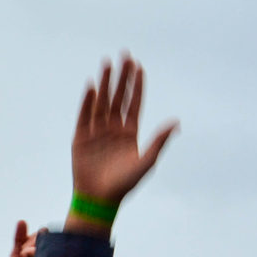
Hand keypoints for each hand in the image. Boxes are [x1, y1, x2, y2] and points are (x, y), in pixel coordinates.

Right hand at [70, 55, 177, 209]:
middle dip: (121, 77)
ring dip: (105, 84)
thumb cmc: (124, 185)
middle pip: (118, 98)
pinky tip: (92, 87)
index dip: (137, 85)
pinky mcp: (80, 139)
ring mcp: (96, 133)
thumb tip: (175, 122)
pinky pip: (84, 117)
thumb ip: (159, 141)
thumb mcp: (147, 162)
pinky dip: (88, 102)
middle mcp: (113, 129)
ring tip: (107, 64)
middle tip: (124, 56)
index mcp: (129, 133)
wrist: (99, 200)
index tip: (139, 67)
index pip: (134, 103)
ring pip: (102, 103)